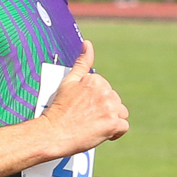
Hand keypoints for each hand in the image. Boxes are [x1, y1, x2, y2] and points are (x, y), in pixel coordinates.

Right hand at [40, 41, 129, 155]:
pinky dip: (115, 132)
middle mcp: (105, 92)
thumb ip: (82, 63)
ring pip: (121, 113)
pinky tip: (101, 132)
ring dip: (111, 120)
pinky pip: (123, 127)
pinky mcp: (113, 124)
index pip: (106, 90)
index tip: (84, 107)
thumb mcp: (68, 81)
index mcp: (96, 80)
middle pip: (115, 101)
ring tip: (94, 125)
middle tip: (86, 118)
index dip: (96, 101)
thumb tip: (87, 44)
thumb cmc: (58, 109)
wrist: (53, 132)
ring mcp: (110, 108)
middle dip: (104, 110)